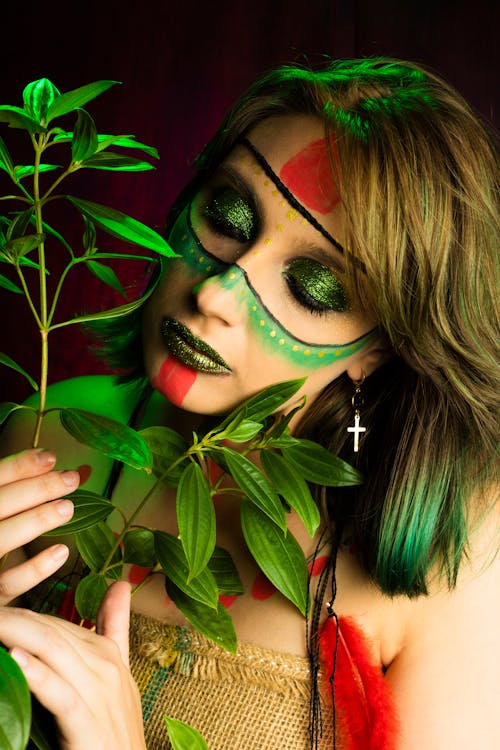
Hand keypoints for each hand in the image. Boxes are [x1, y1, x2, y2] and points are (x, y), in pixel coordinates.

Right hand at [0, 448, 77, 603]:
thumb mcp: (0, 513)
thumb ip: (10, 492)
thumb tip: (47, 459)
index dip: (19, 467)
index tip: (52, 457)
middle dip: (35, 489)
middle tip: (71, 479)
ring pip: (0, 540)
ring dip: (35, 521)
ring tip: (68, 508)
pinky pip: (7, 585)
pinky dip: (34, 569)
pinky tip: (61, 552)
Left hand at [2, 581, 145, 749]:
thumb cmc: (115, 731)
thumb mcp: (117, 676)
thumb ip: (115, 629)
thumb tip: (120, 585)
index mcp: (109, 654)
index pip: (61, 624)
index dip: (27, 615)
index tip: (0, 604)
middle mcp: (107, 667)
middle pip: (54, 632)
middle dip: (16, 619)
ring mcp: (100, 694)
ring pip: (55, 652)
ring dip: (18, 634)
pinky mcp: (89, 725)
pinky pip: (61, 694)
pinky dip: (38, 675)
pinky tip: (15, 660)